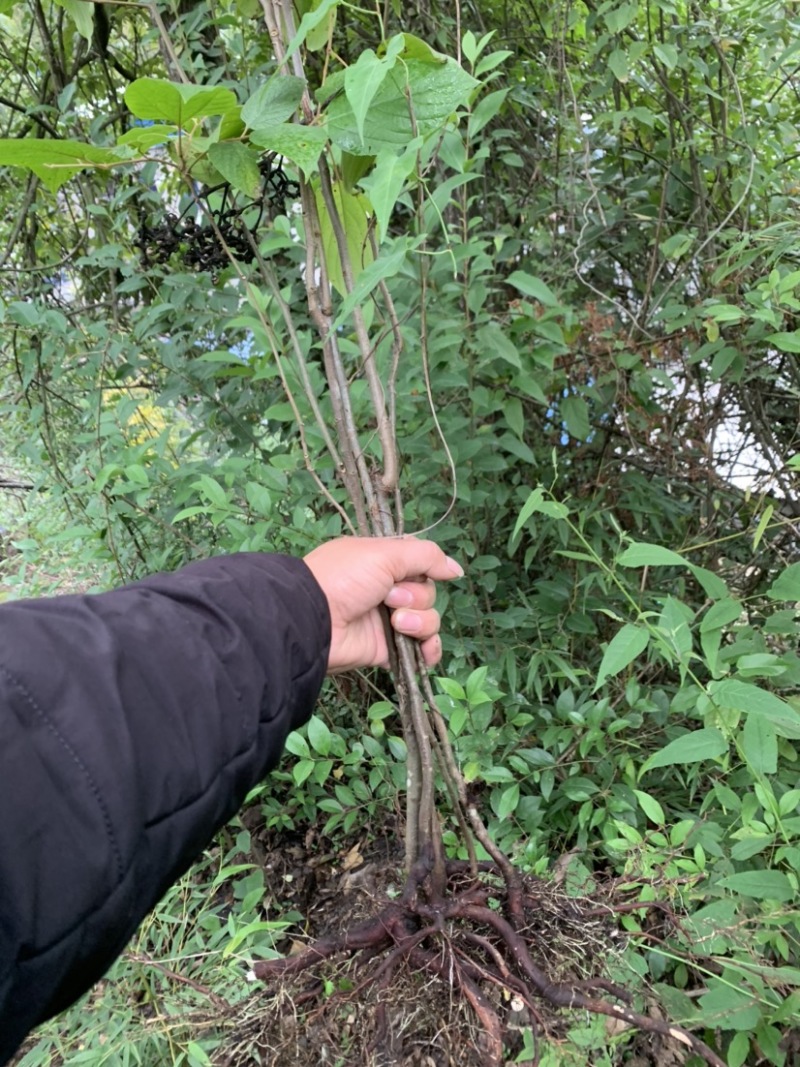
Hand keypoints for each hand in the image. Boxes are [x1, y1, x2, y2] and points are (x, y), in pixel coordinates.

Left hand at [303, 537, 463, 673]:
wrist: (314, 620)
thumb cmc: (345, 577)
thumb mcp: (384, 553)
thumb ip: (425, 557)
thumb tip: (457, 570)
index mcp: (382, 563)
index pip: (420, 564)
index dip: (425, 569)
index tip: (422, 573)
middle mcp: (387, 591)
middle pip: (427, 594)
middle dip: (416, 597)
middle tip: (389, 598)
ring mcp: (388, 621)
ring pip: (428, 620)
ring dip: (419, 622)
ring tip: (396, 624)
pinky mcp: (387, 649)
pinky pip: (421, 650)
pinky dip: (429, 650)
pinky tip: (426, 651)